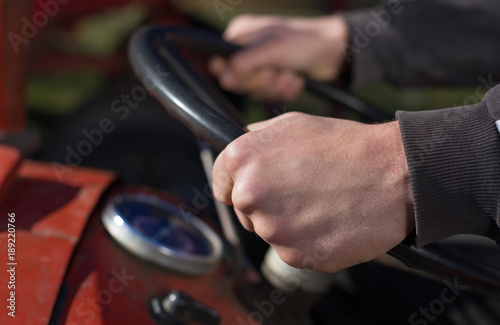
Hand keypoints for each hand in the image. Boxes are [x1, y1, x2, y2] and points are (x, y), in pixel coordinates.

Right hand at [209, 15, 347, 101]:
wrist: (335, 51)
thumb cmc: (305, 41)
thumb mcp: (272, 50)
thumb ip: (244, 63)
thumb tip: (223, 78)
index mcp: (241, 35)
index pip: (222, 63)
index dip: (235, 75)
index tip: (251, 75)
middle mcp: (248, 50)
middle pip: (239, 81)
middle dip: (261, 82)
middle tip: (276, 73)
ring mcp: (261, 65)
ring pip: (255, 91)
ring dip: (275, 87)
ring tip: (290, 74)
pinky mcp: (274, 79)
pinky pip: (270, 96)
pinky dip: (284, 91)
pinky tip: (296, 79)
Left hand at [212, 112, 414, 272]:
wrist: (393, 173)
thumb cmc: (346, 146)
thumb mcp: (292, 124)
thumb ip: (255, 138)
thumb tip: (237, 149)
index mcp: (242, 159)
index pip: (219, 184)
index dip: (236, 185)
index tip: (255, 188)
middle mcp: (250, 194)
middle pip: (244, 210)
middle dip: (266, 204)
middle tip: (301, 191)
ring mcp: (272, 228)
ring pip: (269, 232)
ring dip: (288, 223)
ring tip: (321, 203)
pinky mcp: (296, 254)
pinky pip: (291, 250)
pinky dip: (308, 241)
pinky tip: (329, 220)